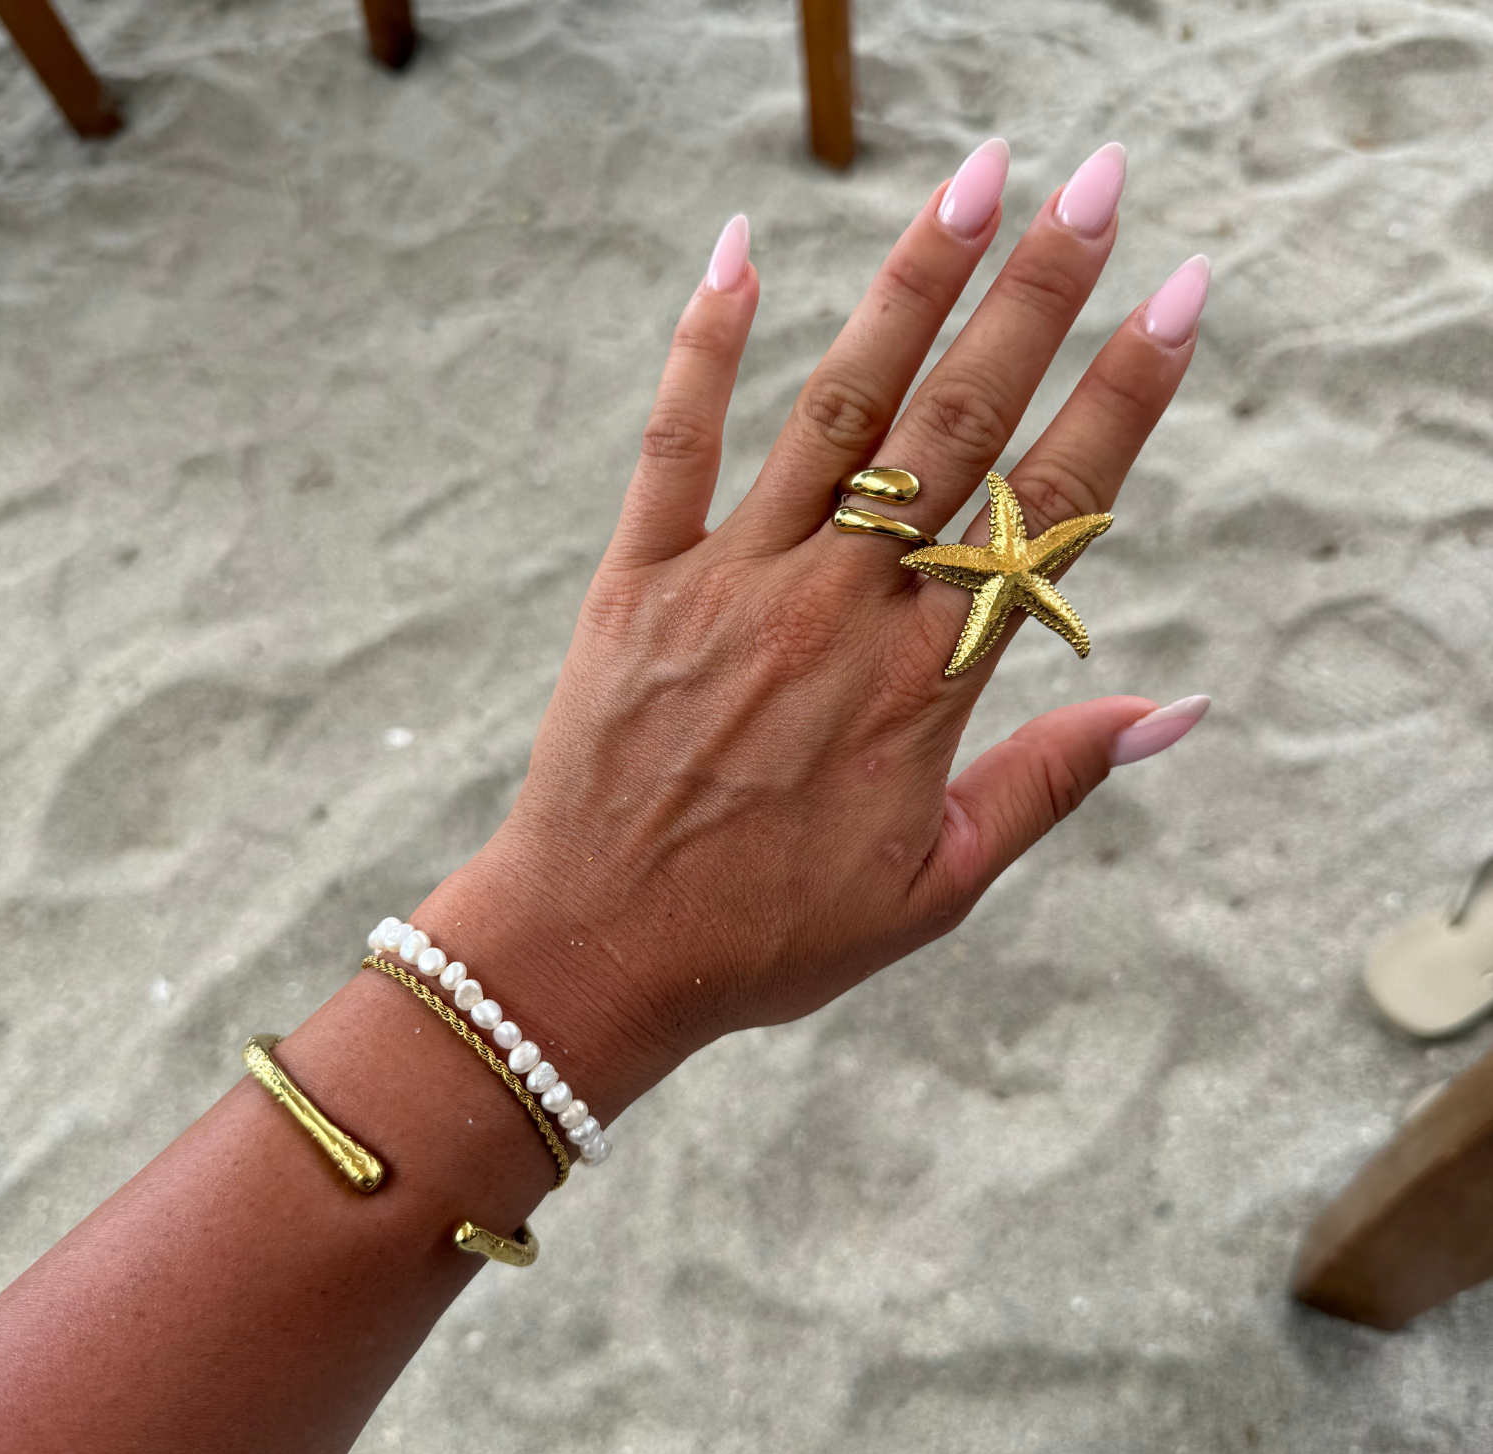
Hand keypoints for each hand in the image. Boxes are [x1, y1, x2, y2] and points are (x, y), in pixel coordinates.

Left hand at [425, 141, 1209, 1117]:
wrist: (596, 949)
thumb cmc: (770, 934)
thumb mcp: (938, 884)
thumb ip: (1049, 781)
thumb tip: (1175, 708)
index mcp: (923, 682)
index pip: (1046, 511)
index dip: (1122, 397)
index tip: (1177, 300)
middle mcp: (838, 609)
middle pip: (957, 426)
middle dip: (1035, 297)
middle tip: (1098, 188)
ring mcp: (734, 583)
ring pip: (838, 409)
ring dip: (908, 288)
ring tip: (973, 183)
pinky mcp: (641, 582)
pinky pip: (675, 444)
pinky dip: (706, 347)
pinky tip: (738, 252)